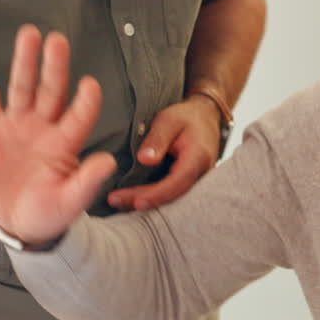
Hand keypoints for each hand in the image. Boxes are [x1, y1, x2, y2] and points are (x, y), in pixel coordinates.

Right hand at [0, 25, 116, 245]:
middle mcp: (45, 127)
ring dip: (25, 61)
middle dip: (54, 67)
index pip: (80, 116)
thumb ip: (87, 181)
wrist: (18, 221)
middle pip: (51, 91)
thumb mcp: (70, 202)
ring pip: (23, 86)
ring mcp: (19, 124)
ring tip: (29, 33)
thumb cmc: (49, 213)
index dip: (86, 102)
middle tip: (58, 40)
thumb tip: (109, 161)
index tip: (91, 85)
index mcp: (67, 144)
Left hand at [107, 94, 223, 210]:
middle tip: (115, 200)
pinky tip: (131, 198)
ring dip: (145, 201)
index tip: (137, 202)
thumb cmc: (186, 117)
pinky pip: (171, 193)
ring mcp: (196, 181)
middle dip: (144, 201)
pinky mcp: (188, 183)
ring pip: (172, 197)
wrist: (205, 118)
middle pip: (173, 194)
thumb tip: (144, 160)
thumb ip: (157, 139)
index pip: (178, 182)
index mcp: (198, 158)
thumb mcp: (169, 120)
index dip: (157, 194)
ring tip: (118, 201)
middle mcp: (201, 174)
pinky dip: (151, 197)